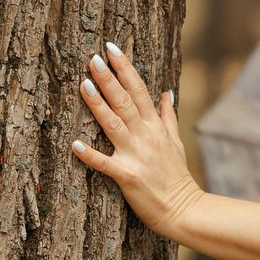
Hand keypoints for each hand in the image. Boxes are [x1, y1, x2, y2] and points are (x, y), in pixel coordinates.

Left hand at [71, 42, 202, 238]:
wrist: (184, 210)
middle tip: (93, 58)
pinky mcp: (127, 176)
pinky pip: (105, 164)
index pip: (139, 90)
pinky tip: (74, 144)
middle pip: (124, 101)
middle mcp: (145, 136)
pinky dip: (89, 155)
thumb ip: (168, 116)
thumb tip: (167, 91)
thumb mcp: (176, 142)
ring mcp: (136, 155)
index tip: (112, 49)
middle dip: (109, 78)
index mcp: (155, 126)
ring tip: (84, 85)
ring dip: (98, 104)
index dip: (125, 68)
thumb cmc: (177, 177)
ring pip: (113, 124)